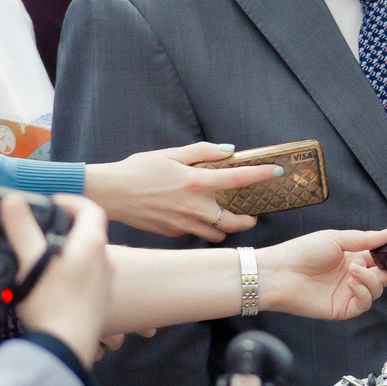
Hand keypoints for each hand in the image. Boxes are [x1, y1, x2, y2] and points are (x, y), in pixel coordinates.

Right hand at [3, 194, 111, 364]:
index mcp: (92, 245)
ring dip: (67, 251)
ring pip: (87, 257)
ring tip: (41, 258)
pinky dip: (69, 274)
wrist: (65, 347)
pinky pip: (85, 279)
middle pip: (88, 233)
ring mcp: (102, 284)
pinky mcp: (97, 303)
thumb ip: (22, 228)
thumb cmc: (51, 305)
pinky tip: (50, 285)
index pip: (90, 209)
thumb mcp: (31, 261)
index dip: (71, 200)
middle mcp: (103, 262)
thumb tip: (13, 201)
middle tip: (41, 229)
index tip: (52, 202)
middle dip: (64, 227)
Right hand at [85, 144, 278, 242]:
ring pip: (217, 234)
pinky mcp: (173, 234)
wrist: (109, 193)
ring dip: (225, 227)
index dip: (261, 175)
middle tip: (251, 215)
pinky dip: (202, 228)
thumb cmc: (137, 169)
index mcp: (197, 182)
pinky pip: (196, 234)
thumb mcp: (170, 154)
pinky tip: (196, 219)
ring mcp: (184, 224)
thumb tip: (229, 151)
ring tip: (224, 218)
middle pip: (235, 222)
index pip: (239, 179)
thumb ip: (202, 152)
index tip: (277, 172)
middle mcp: (195, 207)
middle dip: (248, 220)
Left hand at [261, 227, 386, 319]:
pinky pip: (364, 303)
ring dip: (371, 279)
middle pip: (386, 276)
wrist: (280, 272)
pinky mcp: (342, 309)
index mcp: (353, 258)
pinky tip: (351, 282)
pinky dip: (363, 292)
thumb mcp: (336, 238)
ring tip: (355, 270)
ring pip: (377, 290)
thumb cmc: (301, 252)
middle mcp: (353, 276)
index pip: (382, 259)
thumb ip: (365, 239)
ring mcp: (348, 293)